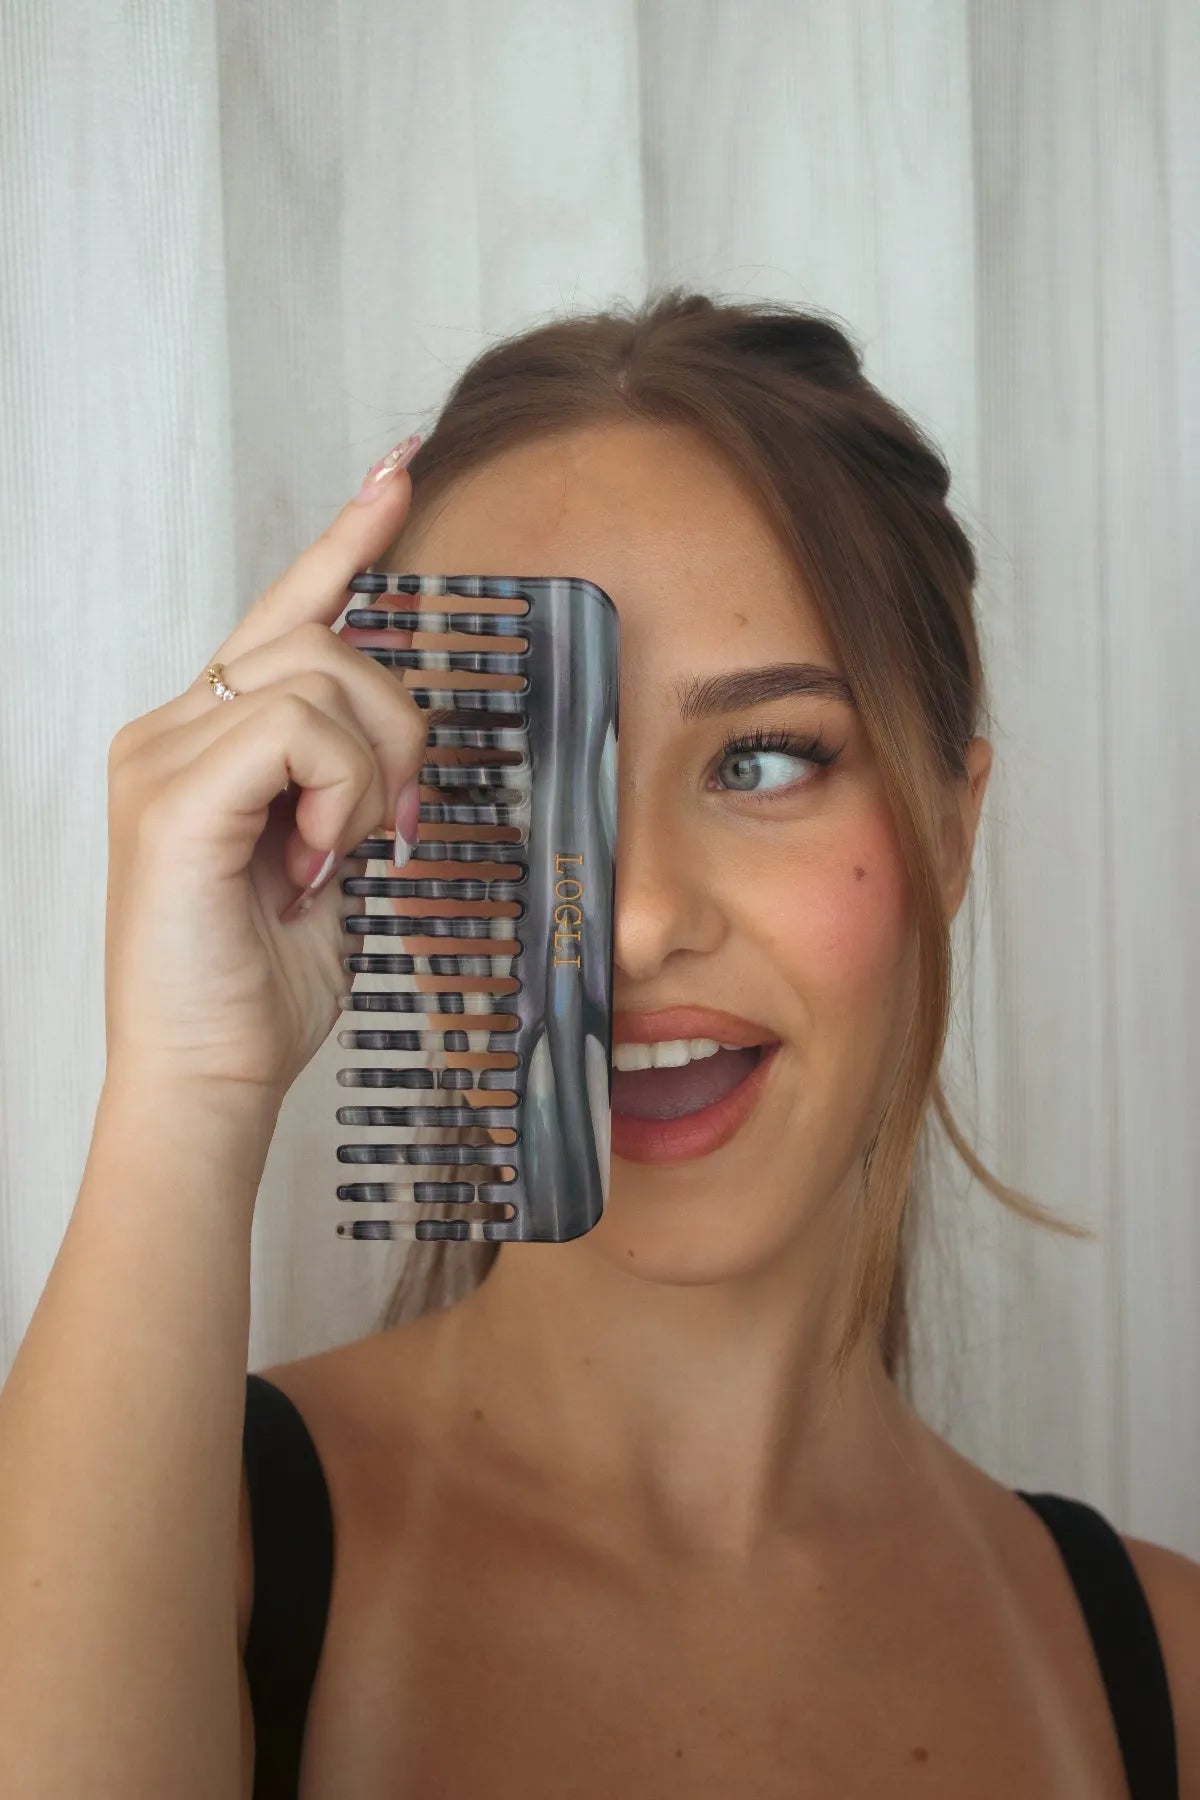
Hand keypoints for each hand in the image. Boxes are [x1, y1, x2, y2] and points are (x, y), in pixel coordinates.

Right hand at [103, 439, 426, 1100]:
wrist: (208, 1078)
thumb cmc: (261, 986)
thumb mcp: (325, 862)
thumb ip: (342, 783)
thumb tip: (389, 740)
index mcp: (208, 738)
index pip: (284, 612)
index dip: (345, 538)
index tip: (400, 467)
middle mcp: (172, 727)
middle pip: (322, 636)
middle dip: (396, 725)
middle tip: (397, 824)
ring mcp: (163, 753)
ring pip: (320, 675)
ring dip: (371, 771)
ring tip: (343, 855)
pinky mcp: (174, 794)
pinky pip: (297, 730)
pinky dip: (340, 794)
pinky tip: (319, 861)